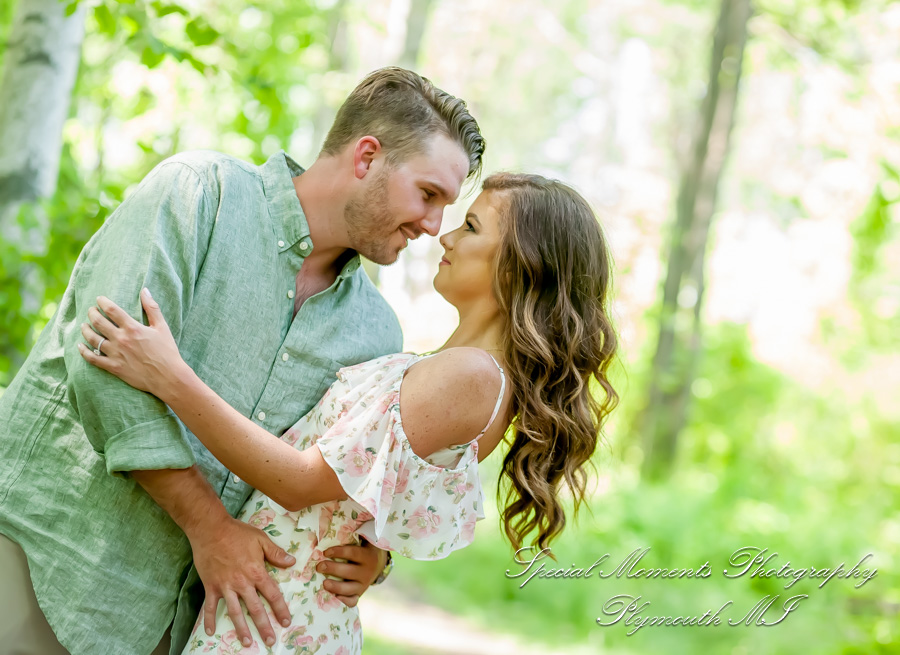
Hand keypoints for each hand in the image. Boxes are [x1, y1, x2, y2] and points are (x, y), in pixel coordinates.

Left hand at [78, 288, 184, 397]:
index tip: (99, 299)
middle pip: (98, 322)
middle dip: (92, 313)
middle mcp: (121, 339)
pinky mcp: (114, 367)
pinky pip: (93, 358)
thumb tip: (145, 290)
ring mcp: (116, 354)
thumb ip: (152, 308)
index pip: (112, 310)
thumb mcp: (162, 327)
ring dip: (86, 330)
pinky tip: (80, 346)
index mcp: (133, 328)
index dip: (103, 302)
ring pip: (93, 339)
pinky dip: (84, 352)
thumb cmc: (167, 351)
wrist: (168, 377)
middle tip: (91, 310)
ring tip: (84, 325)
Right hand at [189, 516, 295, 648]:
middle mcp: (242, 583)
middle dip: (264, 626)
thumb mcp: (261, 539)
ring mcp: (225, 586)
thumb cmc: (237, 533)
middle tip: (270, 641)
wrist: (210, 529)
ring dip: (241, 629)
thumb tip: (292, 562)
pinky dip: (209, 619)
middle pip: (255, 609)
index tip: (285, 622)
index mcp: (256, 572)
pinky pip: (210, 606)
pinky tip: (209, 632)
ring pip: (235, 612)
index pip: (272, 595)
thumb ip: (276, 553)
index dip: (280, 609)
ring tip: (247, 643)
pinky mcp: (210, 586)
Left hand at [316, 540, 388, 606]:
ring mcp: (364, 584)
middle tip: (319, 567)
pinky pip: (353, 601)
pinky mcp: (360, 593)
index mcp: (368, 556)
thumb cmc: (363, 547)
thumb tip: (328, 529)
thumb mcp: (362, 540)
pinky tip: (334, 597)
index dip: (339, 552)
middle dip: (333, 569)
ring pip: (350, 589)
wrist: (378, 562)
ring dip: (336, 587)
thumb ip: (351, 536)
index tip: (325, 552)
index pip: (353, 553)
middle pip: (349, 572)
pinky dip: (344, 601)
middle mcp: (367, 571)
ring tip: (324, 583)